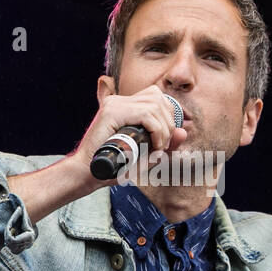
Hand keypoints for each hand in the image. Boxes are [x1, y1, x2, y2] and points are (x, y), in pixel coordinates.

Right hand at [70, 86, 188, 185]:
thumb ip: (164, 143)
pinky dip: (157, 130)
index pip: (156, 96)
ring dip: (164, 128)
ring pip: (154, 105)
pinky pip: (146, 114)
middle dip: (168, 123)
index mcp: (123, 105)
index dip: (168, 115)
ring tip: (158, 148)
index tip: (165, 140)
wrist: (88, 174)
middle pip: (158, 97)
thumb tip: (184, 131)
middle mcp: (118, 100)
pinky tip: (155, 145)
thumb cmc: (114, 166)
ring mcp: (114, 104)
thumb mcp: (146, 154)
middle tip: (162, 146)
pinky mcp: (112, 112)